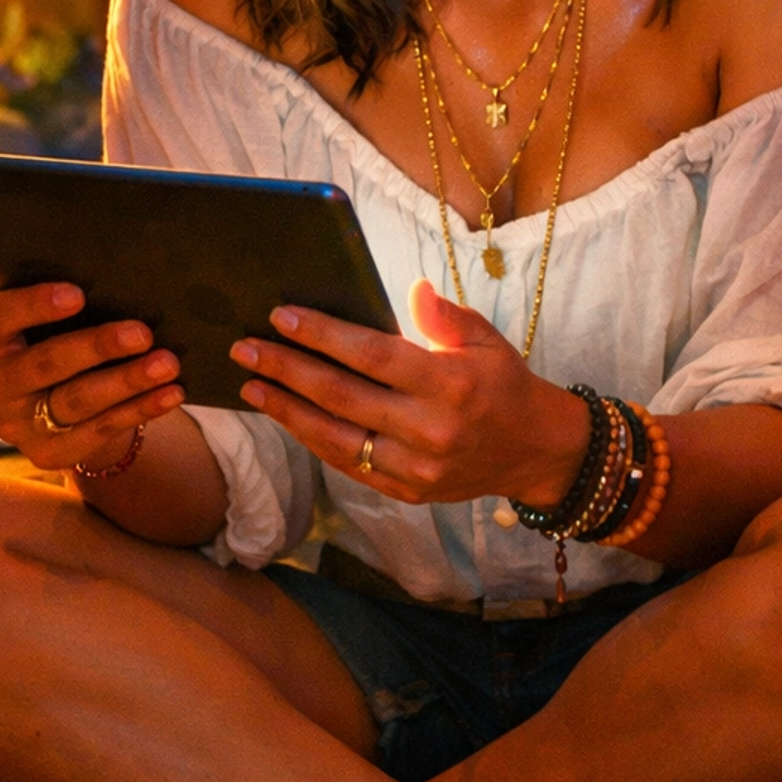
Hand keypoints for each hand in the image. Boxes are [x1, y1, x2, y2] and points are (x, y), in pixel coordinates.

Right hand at [0, 279, 185, 473]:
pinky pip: (98, 432)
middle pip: (44, 365)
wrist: (48, 398)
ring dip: (127, 381)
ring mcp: (16, 425)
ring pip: (76, 401)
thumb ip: (44, 284)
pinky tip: (170, 393)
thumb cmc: (48, 333)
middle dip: (96, 347)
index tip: (78, 294)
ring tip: (168, 363)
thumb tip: (72, 255)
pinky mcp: (46, 454)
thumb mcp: (38, 312)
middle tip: (142, 333)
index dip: (33, 305)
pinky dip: (139, 410)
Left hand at [230, 278, 589, 507]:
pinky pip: (349, 467)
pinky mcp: (408, 492)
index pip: (372, 355)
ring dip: (287, 412)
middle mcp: (430, 429)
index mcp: (450, 383)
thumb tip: (412, 289)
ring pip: (336, 438)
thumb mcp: (486, 339)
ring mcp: (417, 467)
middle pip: (342, 396)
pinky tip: (287, 417)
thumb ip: (446, 316)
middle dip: (287, 370)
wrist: (536, 451)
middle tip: (246, 349)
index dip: (323, 335)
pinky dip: (313, 441)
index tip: (282, 316)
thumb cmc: (504, 383)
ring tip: (251, 387)